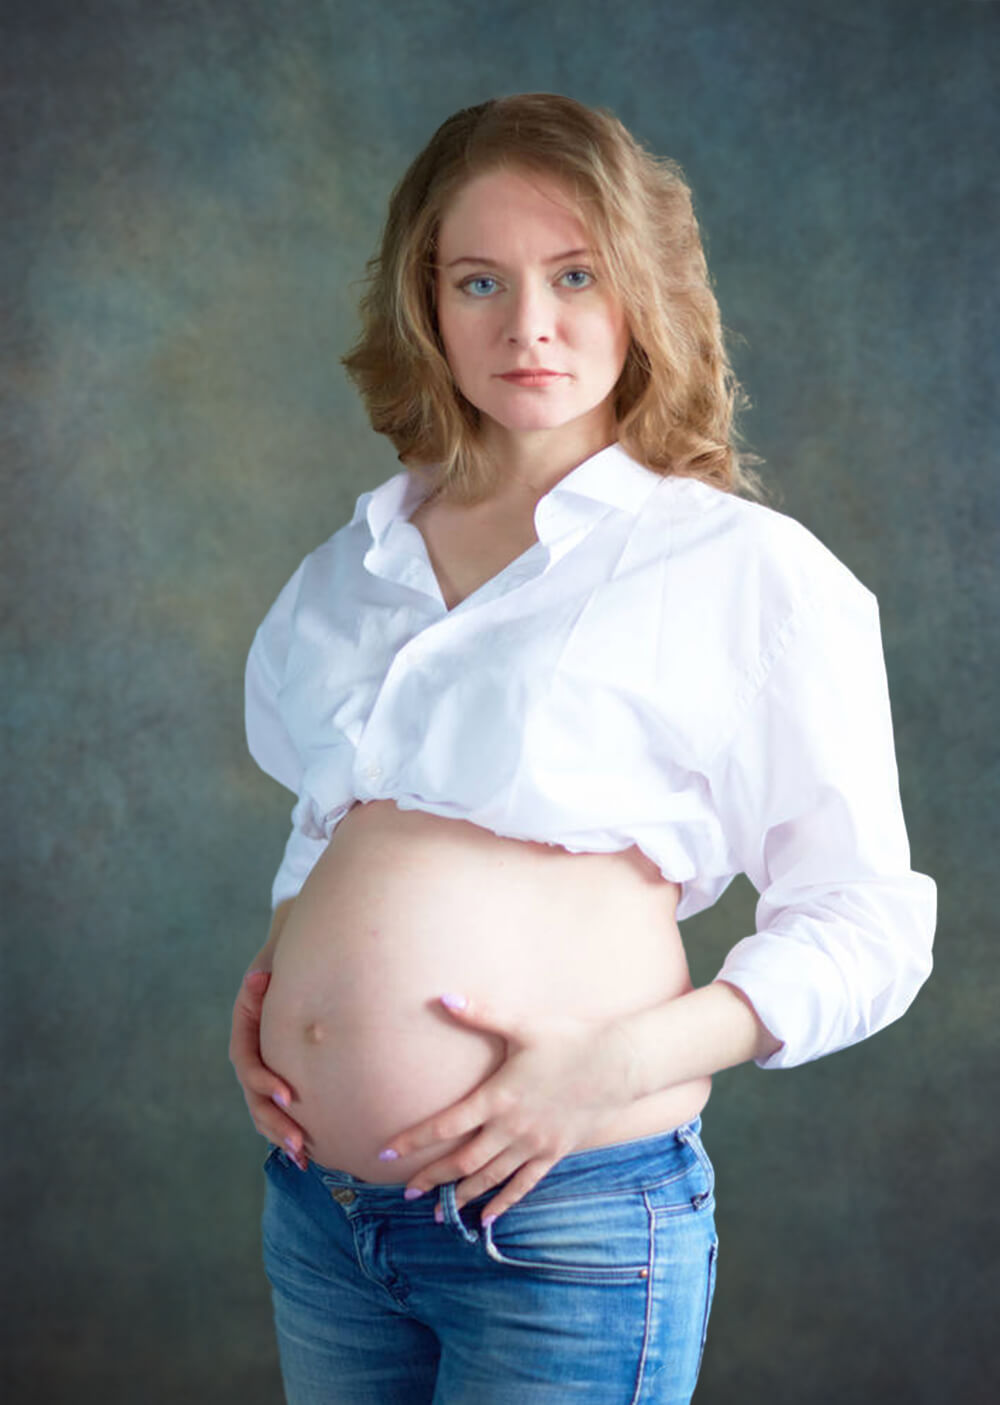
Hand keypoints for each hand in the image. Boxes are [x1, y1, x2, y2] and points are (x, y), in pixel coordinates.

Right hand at [229, 968, 308, 1170]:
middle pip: (255, 1099)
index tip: (289, 1096)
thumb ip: (262, 980)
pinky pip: (280, 1112)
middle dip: (275, 1123)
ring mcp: (263, 1073)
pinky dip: (289, 1131)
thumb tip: (258, 978)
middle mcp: (250, 1059)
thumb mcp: (270, 969)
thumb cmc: (281, 968)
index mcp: (244, 1035)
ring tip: (303, 1157)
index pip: (247, 1065)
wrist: (294, 967)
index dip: (264, 1083)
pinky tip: (309, 1155)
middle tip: (299, 1142)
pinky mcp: (280, 1081)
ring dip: (280, 1135)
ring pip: (264, 1113)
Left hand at [377, 993, 635, 1225]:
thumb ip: (481, 1013)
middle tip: (406, 1190)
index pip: (446, 1124)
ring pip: (490, 1177)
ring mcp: (534, 1144)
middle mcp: (512, 1127)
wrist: (619, 1064)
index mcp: (498, 1096)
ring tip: (437, 1210)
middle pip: (463, 1160)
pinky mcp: (554, 1153)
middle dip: (432, 1176)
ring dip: (461, 1194)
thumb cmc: (569, 1039)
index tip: (387, 1154)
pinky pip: (524, 1184)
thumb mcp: (523, 1024)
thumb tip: (443, 997)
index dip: (415, 1140)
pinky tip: (486, 1218)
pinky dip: (503, 1202)